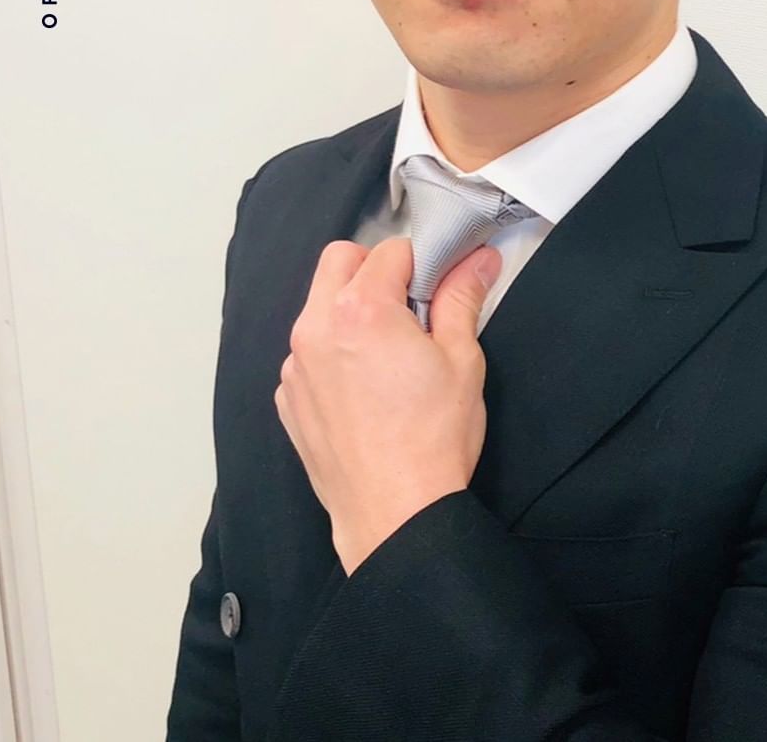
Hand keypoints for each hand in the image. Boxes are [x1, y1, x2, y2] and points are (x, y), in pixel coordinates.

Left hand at [274, 235, 501, 573]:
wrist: (395, 515)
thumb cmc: (432, 439)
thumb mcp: (462, 359)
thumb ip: (462, 298)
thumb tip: (478, 261)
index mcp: (362, 309)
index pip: (390, 250)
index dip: (420, 264)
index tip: (436, 288)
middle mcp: (317, 327)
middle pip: (339, 261)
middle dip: (374, 269)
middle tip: (408, 306)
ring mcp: (295, 364)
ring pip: (318, 306)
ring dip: (350, 310)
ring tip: (387, 353)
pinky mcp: (289, 397)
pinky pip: (306, 352)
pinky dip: (332, 352)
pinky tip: (364, 387)